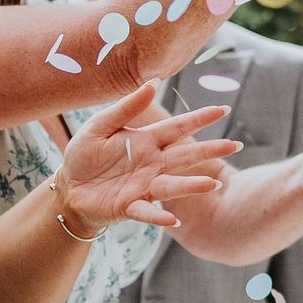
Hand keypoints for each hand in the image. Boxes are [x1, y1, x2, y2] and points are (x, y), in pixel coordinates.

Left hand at [54, 89, 239, 233]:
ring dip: (192, 186)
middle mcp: (151, 165)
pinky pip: (147, 212)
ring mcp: (143, 187)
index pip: (177, 128)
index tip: (222, 109)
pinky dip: (159, 216)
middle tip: (234, 145)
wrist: (68, 186)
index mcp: (146, 141)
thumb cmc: (85, 154)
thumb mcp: (100, 125)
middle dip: (210, 151)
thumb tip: (154, 83)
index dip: (199, 119)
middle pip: (184, 157)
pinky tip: (173, 220)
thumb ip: (126, 107)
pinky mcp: (129, 207)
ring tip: (213, 184)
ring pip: (172, 185)